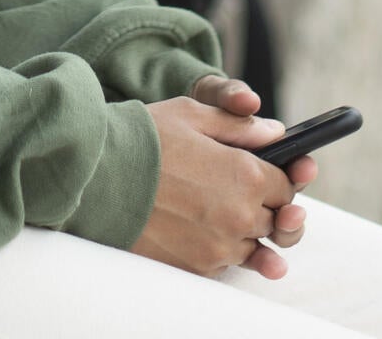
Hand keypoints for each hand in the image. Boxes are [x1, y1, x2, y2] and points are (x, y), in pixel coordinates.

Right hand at [133, 94, 298, 278]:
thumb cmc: (143, 138)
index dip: (279, 177)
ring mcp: (219, 247)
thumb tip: (275, 133)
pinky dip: (220, 251)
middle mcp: (240, 216)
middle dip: (268, 207)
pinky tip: (203, 233)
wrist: (95, 177)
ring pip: (253, 247)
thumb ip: (239, 126)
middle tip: (246, 196)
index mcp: (247, 174)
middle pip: (275, 220)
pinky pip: (224, 264)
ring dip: (246, 233)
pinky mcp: (196, 266)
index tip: (264, 173)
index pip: (286, 185)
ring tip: (224, 217)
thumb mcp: (192, 114)